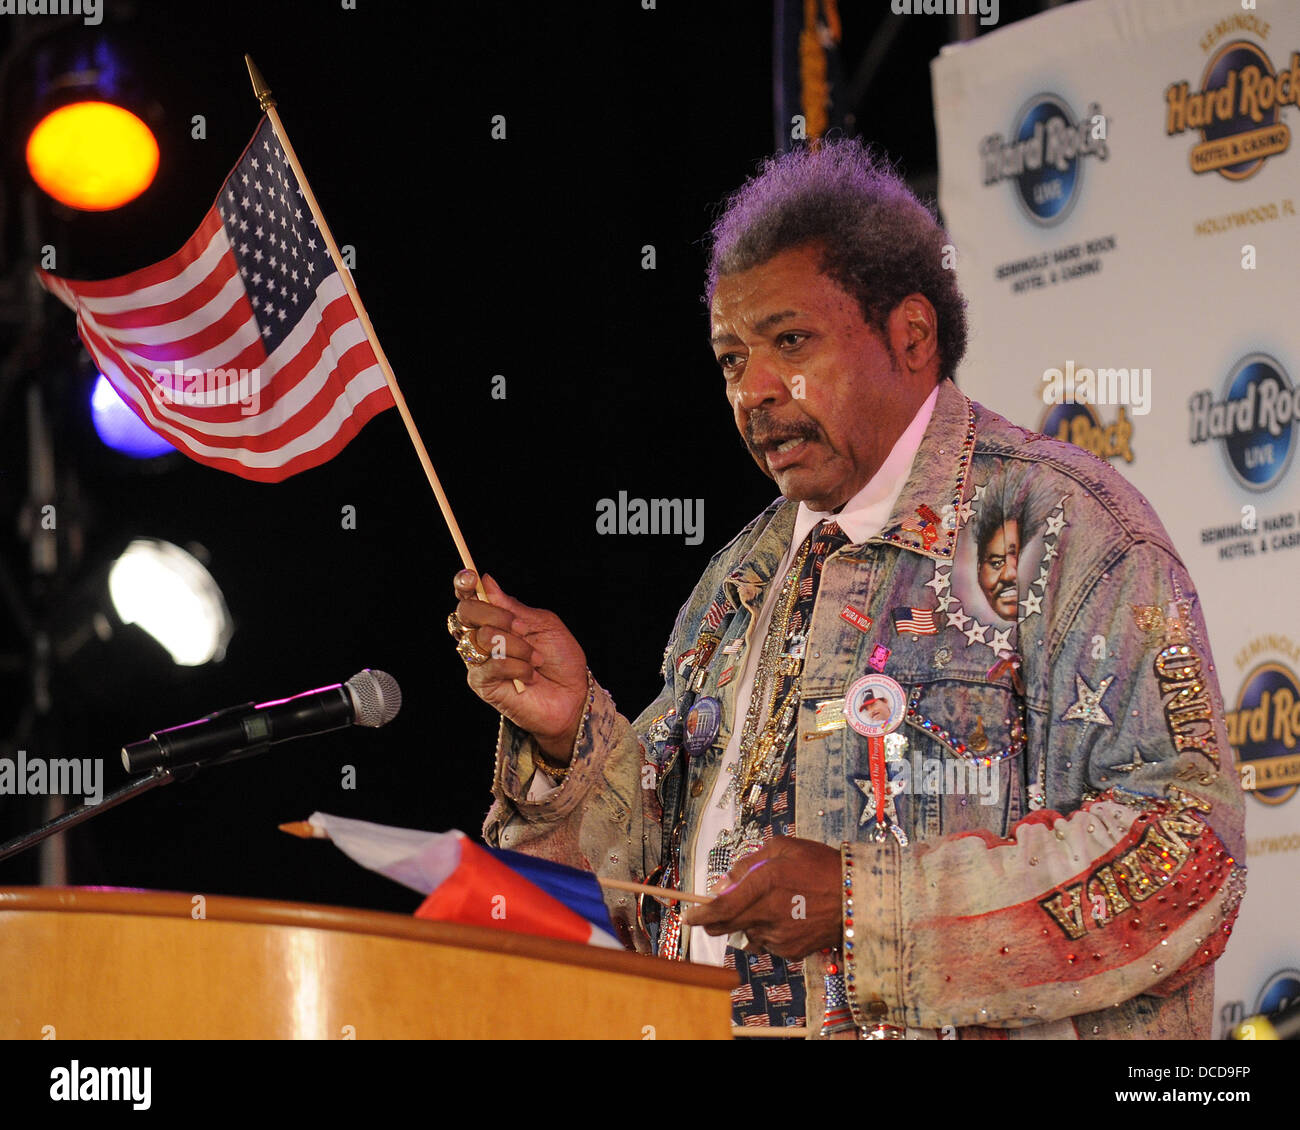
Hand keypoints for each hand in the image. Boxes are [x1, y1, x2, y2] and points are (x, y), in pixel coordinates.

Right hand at [451, 570, 588, 762]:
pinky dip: (517, 666)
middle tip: (522, 627)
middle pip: (465, 613)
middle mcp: (482, 638)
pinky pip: (491, 665)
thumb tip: (487, 581)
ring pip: (482, 637)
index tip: (471, 577)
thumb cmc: (560, 660)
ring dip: (516, 645)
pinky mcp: (482, 684)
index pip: (469, 598)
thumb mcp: (544, 625)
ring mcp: (479, 661)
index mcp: (496, 619)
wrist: (573, 696)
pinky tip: (530, 676)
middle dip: (496, 615)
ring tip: (536, 659)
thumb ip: (514, 607)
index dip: (464, 584)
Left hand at [683, 836, 842, 959]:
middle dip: (713, 922)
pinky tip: (787, 917)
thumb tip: (723, 885)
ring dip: (749, 922)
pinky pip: (769, 942)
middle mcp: (768, 913)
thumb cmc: (820, 865)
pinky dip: (769, 931)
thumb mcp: (783, 848)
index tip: (688, 916)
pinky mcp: (791, 951)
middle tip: (709, 915)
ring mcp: (780, 936)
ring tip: (772, 904)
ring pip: (749, 933)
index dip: (701, 914)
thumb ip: (749, 864)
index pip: (722, 907)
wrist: (858, 896)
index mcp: (765, 884)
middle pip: (727, 926)